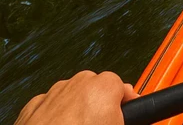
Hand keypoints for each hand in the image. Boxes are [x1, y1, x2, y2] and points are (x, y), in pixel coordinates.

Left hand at [14, 70, 137, 124]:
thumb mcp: (118, 124)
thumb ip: (129, 114)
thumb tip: (129, 116)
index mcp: (104, 86)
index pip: (123, 88)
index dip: (124, 107)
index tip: (124, 118)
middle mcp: (80, 83)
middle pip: (97, 89)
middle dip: (99, 106)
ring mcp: (54, 93)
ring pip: (73, 96)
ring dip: (76, 111)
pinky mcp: (33, 106)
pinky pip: (50, 106)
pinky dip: (54, 117)